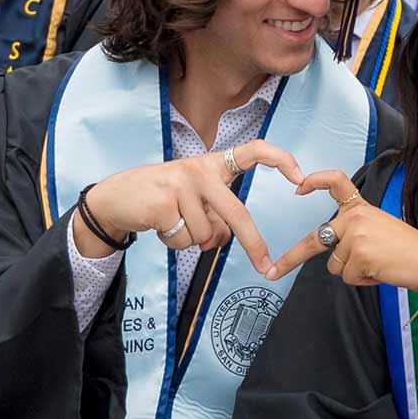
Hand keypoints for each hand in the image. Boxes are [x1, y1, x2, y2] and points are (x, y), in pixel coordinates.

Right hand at [75, 139, 306, 272]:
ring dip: (190, 240)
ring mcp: (181, 184)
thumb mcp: (193, 201)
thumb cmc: (162, 199)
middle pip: (236, 213)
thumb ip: (215, 216)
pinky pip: (184, 240)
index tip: (301, 178)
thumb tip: (223, 241)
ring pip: (206, 235)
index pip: (253, 151)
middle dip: (254, 244)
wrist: (115, 197)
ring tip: (172, 222)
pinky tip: (159, 226)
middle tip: (266, 267)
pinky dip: (174, 243)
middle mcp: (200, 169)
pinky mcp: (164, 203)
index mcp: (213, 164)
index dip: (280, 160)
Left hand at [266, 170, 417, 289]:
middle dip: (292, 258)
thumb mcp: (379, 229)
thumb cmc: (407, 250)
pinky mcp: (358, 254)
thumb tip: (335, 255)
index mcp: (361, 207)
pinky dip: (362, 280)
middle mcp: (354, 216)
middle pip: (315, 240)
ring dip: (353, 272)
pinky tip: (380, 271)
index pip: (336, 182)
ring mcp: (355, 234)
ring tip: (378, 265)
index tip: (297, 188)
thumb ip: (354, 233)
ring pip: (334, 265)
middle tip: (273, 272)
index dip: (315, 181)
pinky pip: (346, 276)